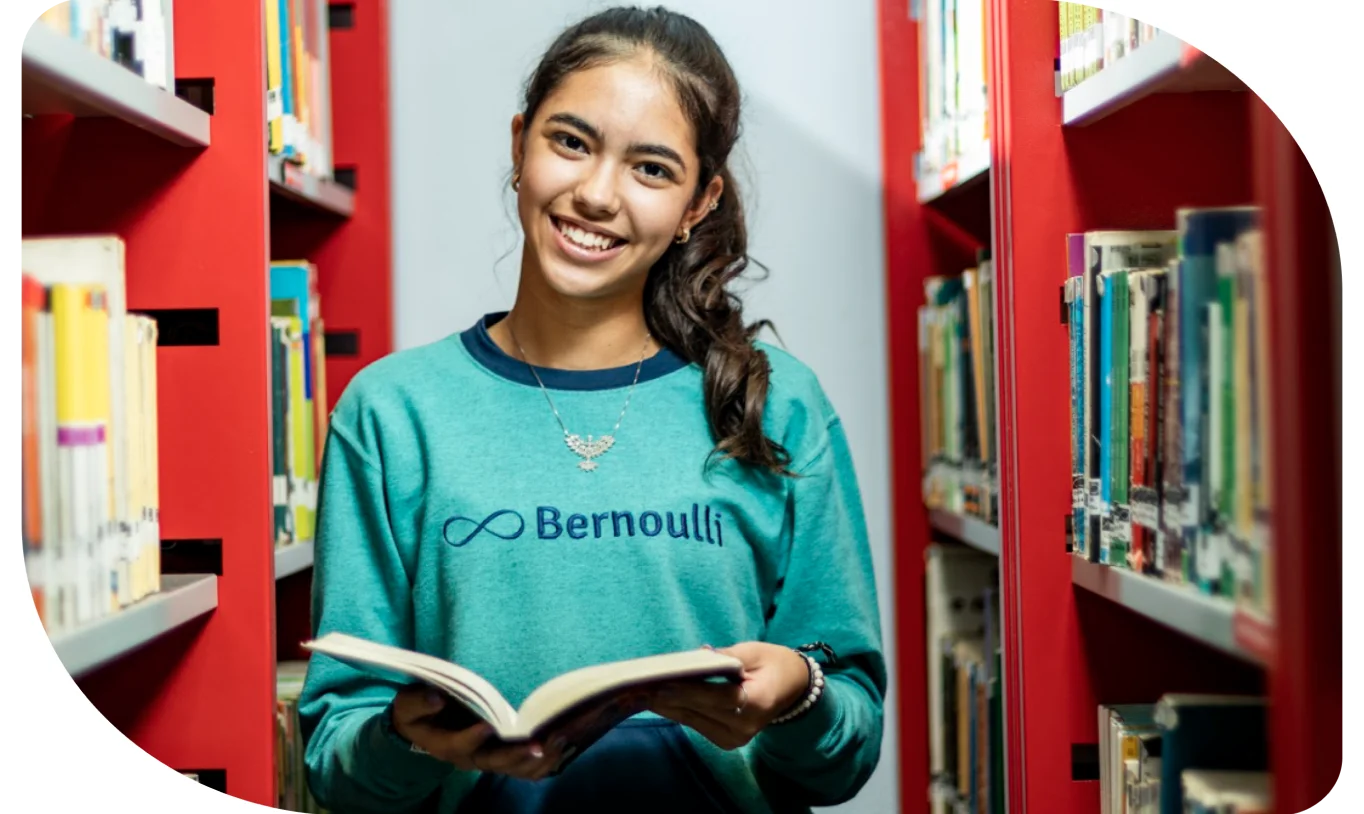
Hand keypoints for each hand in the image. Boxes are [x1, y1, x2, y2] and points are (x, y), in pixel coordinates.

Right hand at [391, 685, 565, 779]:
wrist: (424, 728)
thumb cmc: (418, 712)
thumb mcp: (408, 705)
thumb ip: (418, 702)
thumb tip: (435, 698)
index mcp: (445, 745)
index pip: (459, 745)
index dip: (472, 738)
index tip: (487, 726)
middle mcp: (469, 757)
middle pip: (494, 762)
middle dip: (516, 755)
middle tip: (538, 745)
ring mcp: (487, 759)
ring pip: (513, 768)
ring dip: (536, 760)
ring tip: (557, 743)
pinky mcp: (500, 757)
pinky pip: (523, 768)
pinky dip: (542, 763)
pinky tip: (561, 750)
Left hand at [648, 642, 810, 749]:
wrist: (792, 689)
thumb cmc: (772, 664)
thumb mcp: (754, 652)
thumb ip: (726, 656)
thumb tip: (697, 656)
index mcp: (758, 702)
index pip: (716, 697)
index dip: (687, 691)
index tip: (660, 684)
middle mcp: (745, 727)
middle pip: (699, 711)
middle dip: (668, 697)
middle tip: (638, 684)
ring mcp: (735, 738)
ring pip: (692, 720)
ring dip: (666, 706)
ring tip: (639, 691)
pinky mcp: (726, 742)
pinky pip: (695, 725)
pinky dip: (676, 711)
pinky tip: (657, 699)